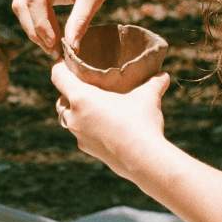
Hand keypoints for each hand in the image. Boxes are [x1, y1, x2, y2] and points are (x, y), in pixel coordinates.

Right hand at [11, 0, 123, 55]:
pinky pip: (29, 9)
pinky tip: (53, 40)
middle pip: (23, 3)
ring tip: (54, 49)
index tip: (54, 44)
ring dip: (36, 30)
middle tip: (54, 51)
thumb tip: (71, 48)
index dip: (41, 22)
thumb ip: (80, 20)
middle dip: (37, 29)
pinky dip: (40, 25)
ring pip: (22, 8)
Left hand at [51, 61, 170, 178]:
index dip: (59, 67)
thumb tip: (164, 74)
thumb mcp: (148, 96)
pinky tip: (103, 126)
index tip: (66, 62)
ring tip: (92, 105)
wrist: (142, 159)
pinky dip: (86, 127)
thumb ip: (154, 82)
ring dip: (75, 111)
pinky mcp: (87, 148)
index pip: (58, 76)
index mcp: (81, 97)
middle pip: (61, 99)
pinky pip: (80, 134)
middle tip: (84, 84)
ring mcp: (78, 135)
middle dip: (69, 91)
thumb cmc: (141, 122)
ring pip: (68, 118)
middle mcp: (74, 115)